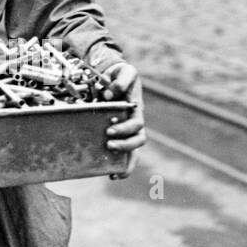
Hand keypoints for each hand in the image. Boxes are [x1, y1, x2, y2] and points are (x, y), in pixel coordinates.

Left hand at [101, 61, 145, 175]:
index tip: (110, 128)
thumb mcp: (125, 71)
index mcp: (136, 111)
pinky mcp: (118, 137)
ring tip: (111, 166)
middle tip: (108, 143)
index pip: (136, 125)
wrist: (114, 76)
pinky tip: (111, 175)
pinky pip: (124, 157)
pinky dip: (121, 168)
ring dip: (124, 160)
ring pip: (134, 152)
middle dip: (124, 145)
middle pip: (138, 141)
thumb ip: (121, 79)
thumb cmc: (120, 75)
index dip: (125, 129)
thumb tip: (111, 94)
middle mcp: (134, 124)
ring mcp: (127, 132)